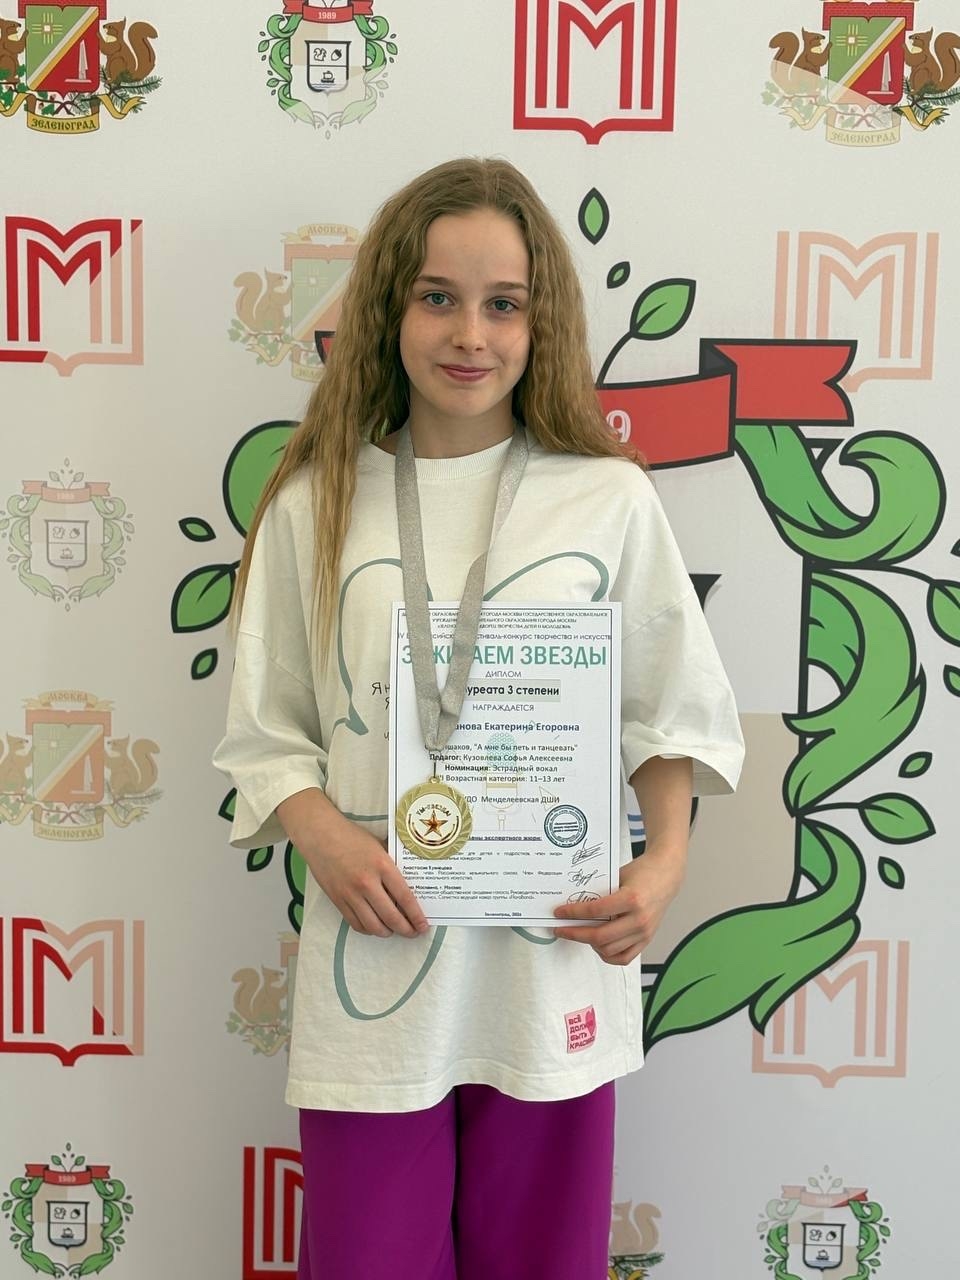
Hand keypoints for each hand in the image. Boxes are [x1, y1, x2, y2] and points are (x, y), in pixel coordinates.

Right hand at [306, 823, 429, 938]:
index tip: (424, 926)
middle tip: (413, 933)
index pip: (405, 897)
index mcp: (382, 866)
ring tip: (394, 931)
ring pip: (373, 925)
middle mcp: (367, 883)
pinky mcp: (337, 900)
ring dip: (387, 933)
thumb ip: (392, 866)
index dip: (416, 916)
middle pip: (391, 917)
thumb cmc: (352, 837)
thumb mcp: (379, 846)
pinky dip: (368, 930)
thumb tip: (409, 884)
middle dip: (405, 929)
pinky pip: (355, 923)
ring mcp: (350, 894)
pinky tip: (374, 927)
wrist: (321, 836)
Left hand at [552, 844, 685, 965]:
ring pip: (609, 950)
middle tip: (561, 929)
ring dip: (590, 944)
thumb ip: (599, 892)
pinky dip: (608, 955)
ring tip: (580, 933)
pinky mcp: (647, 940)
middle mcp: (639, 919)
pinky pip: (624, 958)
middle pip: (600, 936)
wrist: (666, 875)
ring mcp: (644, 932)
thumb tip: (573, 904)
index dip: (573, 913)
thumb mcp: (617, 876)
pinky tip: (597, 944)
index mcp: (631, 899)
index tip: (559, 912)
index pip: (595, 911)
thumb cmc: (642, 872)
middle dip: (575, 933)